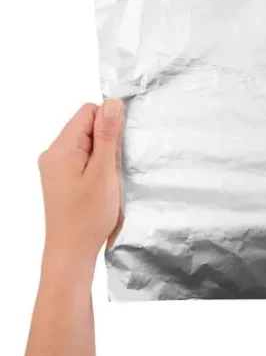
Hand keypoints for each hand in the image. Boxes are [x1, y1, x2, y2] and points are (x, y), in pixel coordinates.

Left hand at [38, 99, 123, 267]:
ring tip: (109, 181)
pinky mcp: (63, 179)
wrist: (71, 252)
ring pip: (89, 145)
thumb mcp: (103, 172)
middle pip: (88, 128)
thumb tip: (112, 103)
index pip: (88, 113)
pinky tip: (104, 186)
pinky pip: (85, 160)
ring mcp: (57, 168)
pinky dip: (99, 168)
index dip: (110, 123)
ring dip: (105, 158)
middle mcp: (54, 154)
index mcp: (60, 149)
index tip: (120, 146)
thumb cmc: (87, 217)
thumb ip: (107, 136)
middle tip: (114, 169)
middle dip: (109, 142)